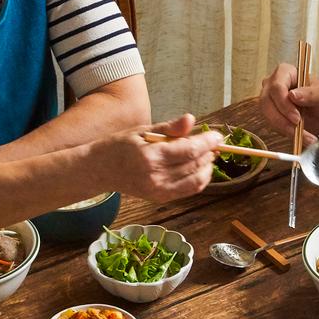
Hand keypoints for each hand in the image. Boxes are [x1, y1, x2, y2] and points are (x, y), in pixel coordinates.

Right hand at [92, 113, 223, 201]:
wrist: (100, 169)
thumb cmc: (121, 145)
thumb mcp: (143, 130)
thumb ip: (170, 127)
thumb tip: (191, 119)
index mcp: (150, 157)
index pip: (189, 150)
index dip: (208, 142)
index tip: (218, 135)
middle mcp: (155, 177)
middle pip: (195, 165)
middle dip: (209, 152)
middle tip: (213, 142)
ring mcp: (158, 191)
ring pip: (196, 180)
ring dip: (207, 166)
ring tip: (207, 154)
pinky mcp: (161, 198)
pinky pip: (189, 190)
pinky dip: (200, 178)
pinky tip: (199, 166)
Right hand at [258, 62, 318, 143]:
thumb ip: (310, 94)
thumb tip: (292, 95)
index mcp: (285, 72)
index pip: (276, 87)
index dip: (284, 104)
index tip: (297, 118)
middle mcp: (273, 85)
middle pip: (267, 103)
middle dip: (283, 120)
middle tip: (299, 130)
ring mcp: (270, 100)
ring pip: (269, 117)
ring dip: (286, 130)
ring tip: (307, 137)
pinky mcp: (272, 115)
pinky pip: (275, 126)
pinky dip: (288, 134)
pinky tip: (303, 137)